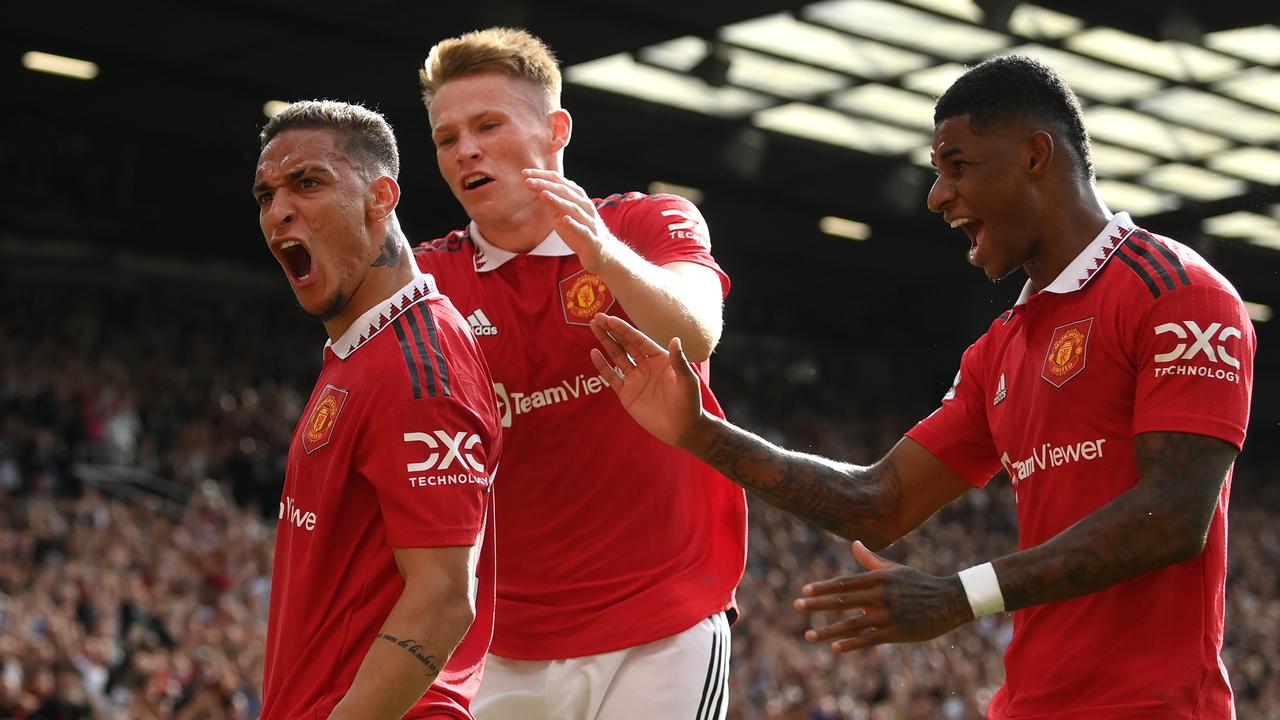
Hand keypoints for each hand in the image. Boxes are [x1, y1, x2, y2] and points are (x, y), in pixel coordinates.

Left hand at [524, 169, 614, 272]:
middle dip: (546, 185)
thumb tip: (538, 189)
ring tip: (543, 194)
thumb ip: (553, 203)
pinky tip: (564, 220)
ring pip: (574, 208)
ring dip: (558, 200)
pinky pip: (583, 230)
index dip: (543, 176)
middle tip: (528, 180)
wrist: (602, 254)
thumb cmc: (580, 232)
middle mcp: (585, 206)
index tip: (525, 173)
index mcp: (578, 198)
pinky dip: (574, 224)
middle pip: (565, 192)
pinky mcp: (592, 239)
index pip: (559, 182)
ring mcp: (589, 222)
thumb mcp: (562, 216)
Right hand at [589, 314, 701, 446]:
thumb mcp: (686, 381)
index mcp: (660, 358)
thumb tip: (675, 339)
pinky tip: (594, 353)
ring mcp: (635, 379)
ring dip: (606, 342)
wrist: (682, 429)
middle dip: (611, 331)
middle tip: (597, 318)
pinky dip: (603, 366)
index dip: (625, 330)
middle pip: (625, 344)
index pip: (639, 340)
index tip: (611, 319)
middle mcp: (646, 365)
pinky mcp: (627, 394)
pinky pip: (612, 377)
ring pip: (617, 357)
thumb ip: (679, 361)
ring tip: (594, 328)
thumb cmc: (689, 403)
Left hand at [793, 541, 971, 651]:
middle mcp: (880, 596)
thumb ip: (871, 560)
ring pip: (851, 624)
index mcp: (879, 579)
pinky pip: (868, 639)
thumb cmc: (919, 583)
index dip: (823, 587)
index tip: (805, 590)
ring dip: (828, 631)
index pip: (844, 583)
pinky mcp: (895, 633)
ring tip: (808, 635)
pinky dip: (851, 644)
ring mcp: (887, 615)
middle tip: (797, 606)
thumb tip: (854, 544)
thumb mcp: (895, 570)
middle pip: (842, 601)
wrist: (949, 601)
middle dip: (817, 604)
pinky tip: (834, 648)